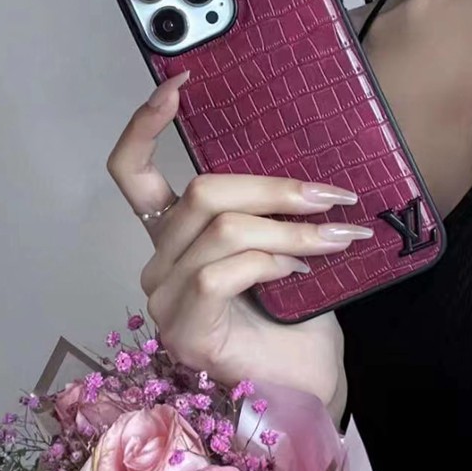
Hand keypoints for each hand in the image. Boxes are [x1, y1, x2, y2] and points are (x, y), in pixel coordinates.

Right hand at [106, 72, 367, 410]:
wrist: (308, 385)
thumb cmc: (296, 317)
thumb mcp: (283, 246)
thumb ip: (268, 210)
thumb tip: (302, 163)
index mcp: (175, 238)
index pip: (133, 174)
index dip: (146, 126)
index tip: (180, 84)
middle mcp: (159, 263)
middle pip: (199, 193)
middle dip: (273, 188)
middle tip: (330, 195)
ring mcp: (166, 298)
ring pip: (221, 228)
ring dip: (290, 227)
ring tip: (338, 235)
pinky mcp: (186, 327)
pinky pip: (225, 270)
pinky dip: (273, 261)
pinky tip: (302, 273)